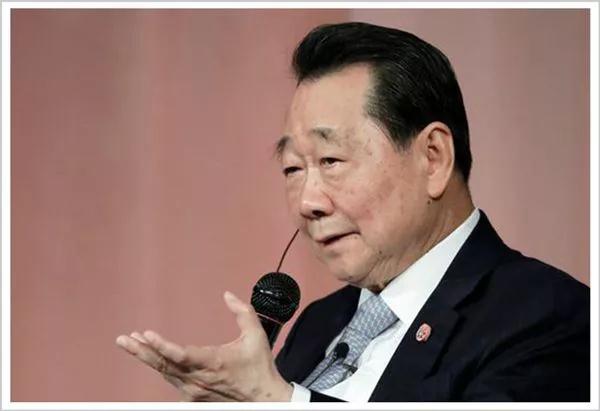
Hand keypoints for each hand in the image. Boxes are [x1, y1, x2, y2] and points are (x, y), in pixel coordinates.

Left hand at [115, 291, 292, 401]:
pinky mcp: (193, 397)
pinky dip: (160, 367)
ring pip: (164, 373)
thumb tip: (227, 295)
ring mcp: (194, 390)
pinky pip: (171, 380)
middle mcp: (200, 379)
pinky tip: (150, 356)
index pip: (180, 355)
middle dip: (141, 351)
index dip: (161, 345)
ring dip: (147, 357)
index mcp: (214, 362)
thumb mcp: (257, 335)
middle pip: (163, 365)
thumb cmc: (259, 366)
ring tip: (131, 343)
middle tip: (123, 339)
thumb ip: (242, 312)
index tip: (146, 334)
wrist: (263, 399)